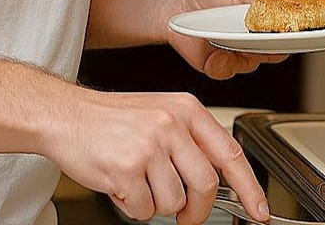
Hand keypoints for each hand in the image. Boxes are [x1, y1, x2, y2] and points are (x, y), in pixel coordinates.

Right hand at [46, 88, 268, 224]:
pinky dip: (132, 207)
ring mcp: (149, 147)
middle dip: (197, 211)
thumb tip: (219, 182)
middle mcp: (171, 125)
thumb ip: (191, 143)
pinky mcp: (126, 169)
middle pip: (206, 186)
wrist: (65, 115)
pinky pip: (143, 210)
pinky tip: (120, 185)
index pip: (230, 153)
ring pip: (173, 203)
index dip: (249, 187)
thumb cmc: (112, 119)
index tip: (258, 210)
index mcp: (186, 110)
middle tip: (185, 215)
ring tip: (137, 183)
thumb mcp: (161, 114)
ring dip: (156, 204)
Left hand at [164, 0, 287, 78]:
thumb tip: (285, 2)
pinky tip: (214, 52)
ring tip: (229, 39)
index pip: (289, 31)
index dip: (297, 36)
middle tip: (260, 40)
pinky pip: (227, 72)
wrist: (175, 4)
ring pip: (251, 64)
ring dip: (242, 54)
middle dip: (270, 49)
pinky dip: (222, 63)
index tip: (298, 35)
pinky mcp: (219, 65)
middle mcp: (254, 38)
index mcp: (265, 18)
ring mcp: (237, 53)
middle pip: (275, 52)